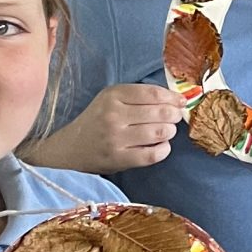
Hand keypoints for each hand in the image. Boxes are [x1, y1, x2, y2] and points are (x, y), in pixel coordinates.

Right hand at [61, 83, 184, 169]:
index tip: (181, 102)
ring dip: (169, 132)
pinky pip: (154, 154)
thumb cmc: (98, 121)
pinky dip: (164, 150)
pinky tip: (160, 146)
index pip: (153, 93)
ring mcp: (115, 138)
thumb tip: (179, 99)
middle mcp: (113, 115)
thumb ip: (141, 96)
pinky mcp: (119, 159)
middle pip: (160, 112)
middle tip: (173, 118)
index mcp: (112, 95)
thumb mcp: (112, 99)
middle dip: (173, 115)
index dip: (173, 98)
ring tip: (165, 132)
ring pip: (160, 132)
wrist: (71, 148)